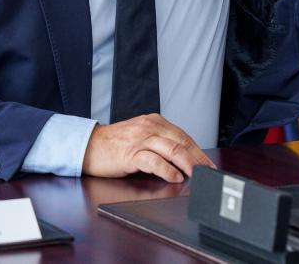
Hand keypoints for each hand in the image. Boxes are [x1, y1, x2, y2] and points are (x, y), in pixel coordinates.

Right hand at [82, 114, 215, 182]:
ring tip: (197, 174)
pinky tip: (175, 176)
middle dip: (198, 159)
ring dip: (188, 164)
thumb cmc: (115, 144)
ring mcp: (140, 139)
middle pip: (181, 142)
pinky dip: (167, 169)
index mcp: (154, 121)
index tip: (208, 164)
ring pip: (172, 149)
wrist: (89, 145)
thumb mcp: (141, 137)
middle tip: (208, 172)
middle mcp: (149, 127)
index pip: (183, 136)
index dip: (198, 151)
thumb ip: (160, 144)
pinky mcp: (131, 153)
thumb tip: (182, 161)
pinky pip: (154, 160)